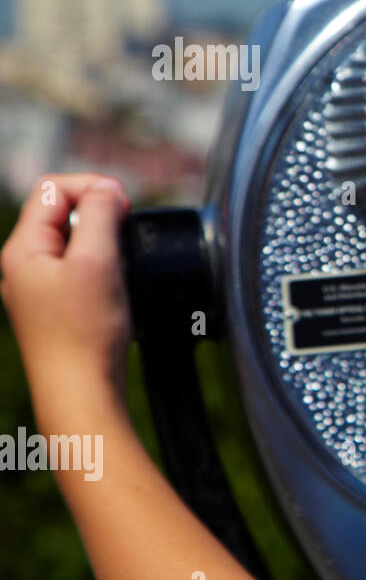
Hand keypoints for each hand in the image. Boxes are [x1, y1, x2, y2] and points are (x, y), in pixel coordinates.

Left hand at [0, 173, 133, 414]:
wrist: (82, 392)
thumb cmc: (86, 332)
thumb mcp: (98, 260)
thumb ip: (100, 215)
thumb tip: (108, 190)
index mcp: (21, 250)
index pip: (53, 189)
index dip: (93, 187)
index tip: (126, 205)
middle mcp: (22, 266)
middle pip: (62, 212)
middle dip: (100, 212)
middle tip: (129, 231)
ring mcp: (38, 288)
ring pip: (73, 241)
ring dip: (103, 240)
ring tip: (124, 261)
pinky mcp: (56, 307)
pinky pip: (79, 268)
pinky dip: (103, 265)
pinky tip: (118, 285)